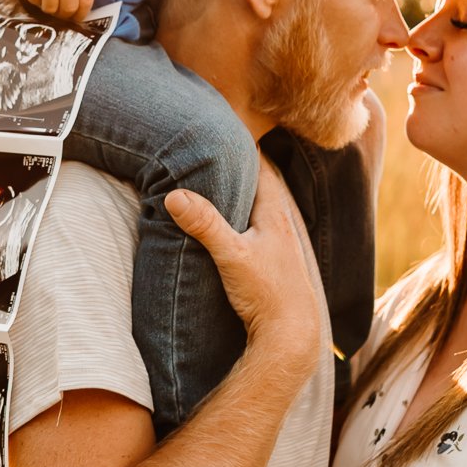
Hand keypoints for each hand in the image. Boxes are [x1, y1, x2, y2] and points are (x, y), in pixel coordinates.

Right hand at [165, 161, 322, 377]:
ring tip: (216, 184)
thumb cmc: (268, 295)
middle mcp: (281, 227)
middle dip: (239, 170)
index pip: (261, 168)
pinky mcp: (272, 267)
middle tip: (214, 150)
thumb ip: (205, 224)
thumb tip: (175, 195)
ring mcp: (279, 248)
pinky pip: (254, 233)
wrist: (291, 337)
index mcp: (275, 216)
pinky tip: (229, 229)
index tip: (225, 129)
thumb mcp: (232, 256)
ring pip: (257, 212)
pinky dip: (241, 222)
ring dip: (240, 198)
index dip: (244, 148)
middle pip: (259, 187)